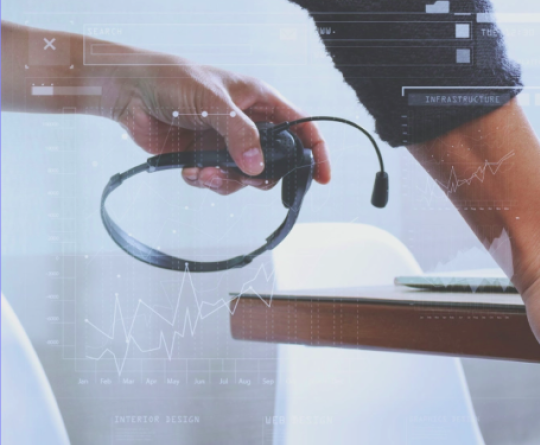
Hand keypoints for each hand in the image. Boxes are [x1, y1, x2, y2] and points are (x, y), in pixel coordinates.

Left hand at [104, 61, 330, 193]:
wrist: (130, 91)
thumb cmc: (173, 80)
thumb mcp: (214, 103)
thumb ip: (239, 135)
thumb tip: (257, 167)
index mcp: (260, 101)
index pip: (301, 128)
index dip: (316, 152)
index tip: (321, 178)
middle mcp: (248, 124)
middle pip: (275, 162)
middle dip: (259, 176)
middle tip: (242, 177)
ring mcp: (228, 143)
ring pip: (246, 177)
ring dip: (226, 181)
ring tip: (203, 172)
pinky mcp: (206, 158)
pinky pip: (218, 181)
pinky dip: (205, 182)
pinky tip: (189, 169)